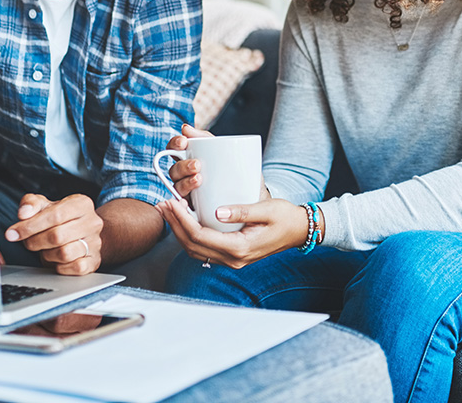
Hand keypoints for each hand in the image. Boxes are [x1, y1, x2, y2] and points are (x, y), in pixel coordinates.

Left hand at [4, 193, 102, 274]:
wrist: (83, 232)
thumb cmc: (61, 218)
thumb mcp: (45, 205)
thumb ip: (31, 204)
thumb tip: (23, 213)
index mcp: (81, 204)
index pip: (55, 215)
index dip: (30, 226)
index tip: (12, 233)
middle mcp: (92, 222)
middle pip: (57, 236)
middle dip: (35, 241)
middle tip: (28, 242)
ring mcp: (96, 242)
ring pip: (65, 254)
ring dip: (48, 254)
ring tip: (45, 249)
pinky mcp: (95, 261)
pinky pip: (76, 268)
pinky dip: (61, 267)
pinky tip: (56, 261)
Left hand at [156, 196, 307, 268]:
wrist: (299, 230)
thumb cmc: (285, 217)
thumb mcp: (266, 209)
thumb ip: (242, 211)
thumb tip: (217, 211)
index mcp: (240, 248)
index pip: (200, 236)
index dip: (182, 220)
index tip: (171, 202)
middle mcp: (233, 259)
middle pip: (192, 246)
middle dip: (174, 225)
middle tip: (162, 204)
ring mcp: (232, 260)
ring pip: (195, 250)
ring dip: (179, 230)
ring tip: (168, 211)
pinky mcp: (232, 255)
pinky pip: (204, 249)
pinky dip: (190, 235)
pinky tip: (184, 220)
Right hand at [165, 124, 269, 201]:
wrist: (256, 196)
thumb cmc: (240, 170)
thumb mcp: (229, 151)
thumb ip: (208, 138)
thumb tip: (185, 128)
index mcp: (191, 158)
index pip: (175, 149)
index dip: (174, 144)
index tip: (184, 142)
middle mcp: (186, 176)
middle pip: (174, 170)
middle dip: (182, 166)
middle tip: (197, 165)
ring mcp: (189, 194)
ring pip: (177, 187)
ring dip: (184, 183)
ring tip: (199, 180)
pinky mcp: (195, 210)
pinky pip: (184, 209)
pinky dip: (182, 205)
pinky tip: (188, 203)